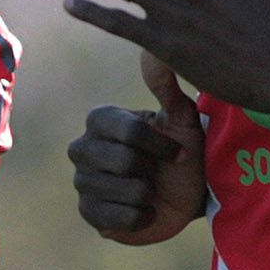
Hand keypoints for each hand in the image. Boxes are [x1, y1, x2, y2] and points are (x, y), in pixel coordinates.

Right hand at [69, 52, 206, 243]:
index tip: (179, 152)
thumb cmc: (183, 151)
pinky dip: (141, 217)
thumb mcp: (181, 118)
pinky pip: (116, 219)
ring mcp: (82, 182)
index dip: (160, 145)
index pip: (129, 131)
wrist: (187, 197)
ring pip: (122, 191)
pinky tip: (145, 210)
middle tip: (157, 171)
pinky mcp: (89, 213)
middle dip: (153, 169)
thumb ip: (165, 85)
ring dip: (149, 194)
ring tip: (151, 190)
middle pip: (124, 161)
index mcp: (100, 120)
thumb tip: (151, 50)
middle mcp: (82, 148)